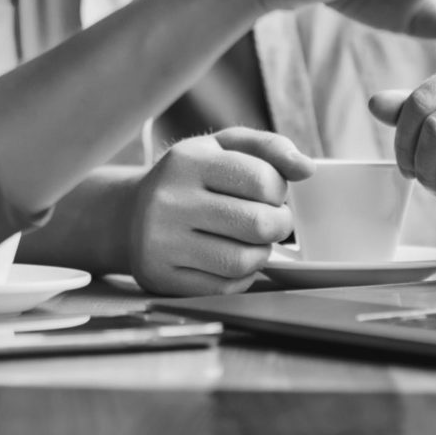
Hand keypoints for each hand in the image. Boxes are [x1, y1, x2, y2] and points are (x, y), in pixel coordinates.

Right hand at [128, 128, 310, 295]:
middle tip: (273, 221)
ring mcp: (162, 242)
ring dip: (262, 253)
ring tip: (253, 241)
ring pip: (242, 261)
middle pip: (256, 224)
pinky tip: (232, 260)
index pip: (261, 180)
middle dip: (279, 225)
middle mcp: (169, 200)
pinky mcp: (162, 277)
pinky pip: (224, 288)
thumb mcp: (221, 147)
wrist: (128, 215)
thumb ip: (268, 147)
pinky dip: (241, 277)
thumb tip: (307, 169)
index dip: (279, 191)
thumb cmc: (189, 178)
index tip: (271, 193)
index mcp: (187, 161)